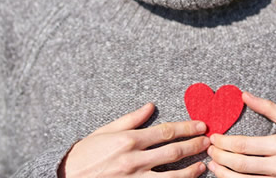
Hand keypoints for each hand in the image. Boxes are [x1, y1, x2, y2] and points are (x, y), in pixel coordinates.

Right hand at [58, 103, 209, 177]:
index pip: (165, 132)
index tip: (200, 125)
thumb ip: (132, 118)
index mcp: (130, 140)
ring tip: (204, 164)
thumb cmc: (87, 152)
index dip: (186, 128)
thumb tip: (151, 106)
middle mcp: (134, 159)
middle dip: (194, 145)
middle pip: (172, 151)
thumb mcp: (108, 130)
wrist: (67, 176)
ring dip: (190, 170)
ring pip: (170, 176)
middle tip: (208, 141)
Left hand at [207, 92, 275, 177]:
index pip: (243, 145)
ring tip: (212, 165)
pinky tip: (226, 177)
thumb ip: (265, 106)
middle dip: (220, 157)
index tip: (214, 137)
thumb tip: (244, 94)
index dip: (224, 142)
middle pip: (241, 164)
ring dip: (224, 174)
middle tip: (209, 149)